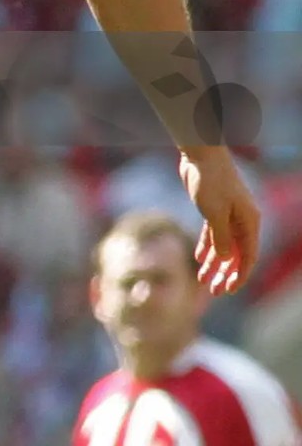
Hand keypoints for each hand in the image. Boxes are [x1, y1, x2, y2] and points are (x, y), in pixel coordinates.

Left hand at [180, 148, 260, 294]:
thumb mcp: (215, 212)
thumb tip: (222, 260)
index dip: (238, 275)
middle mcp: (242, 221)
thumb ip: (220, 237)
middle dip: (225, 275)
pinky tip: (199, 259)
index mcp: (250, 223)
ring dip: (214, 264)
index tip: (227, 290)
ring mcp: (228, 216)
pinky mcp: (214, 210)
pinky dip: (206, 247)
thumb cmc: (211, 182)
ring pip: (223, 246)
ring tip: (202, 281)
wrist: (201, 156)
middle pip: (236, 255)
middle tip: (213, 292)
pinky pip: (213, 234)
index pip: (247, 257)